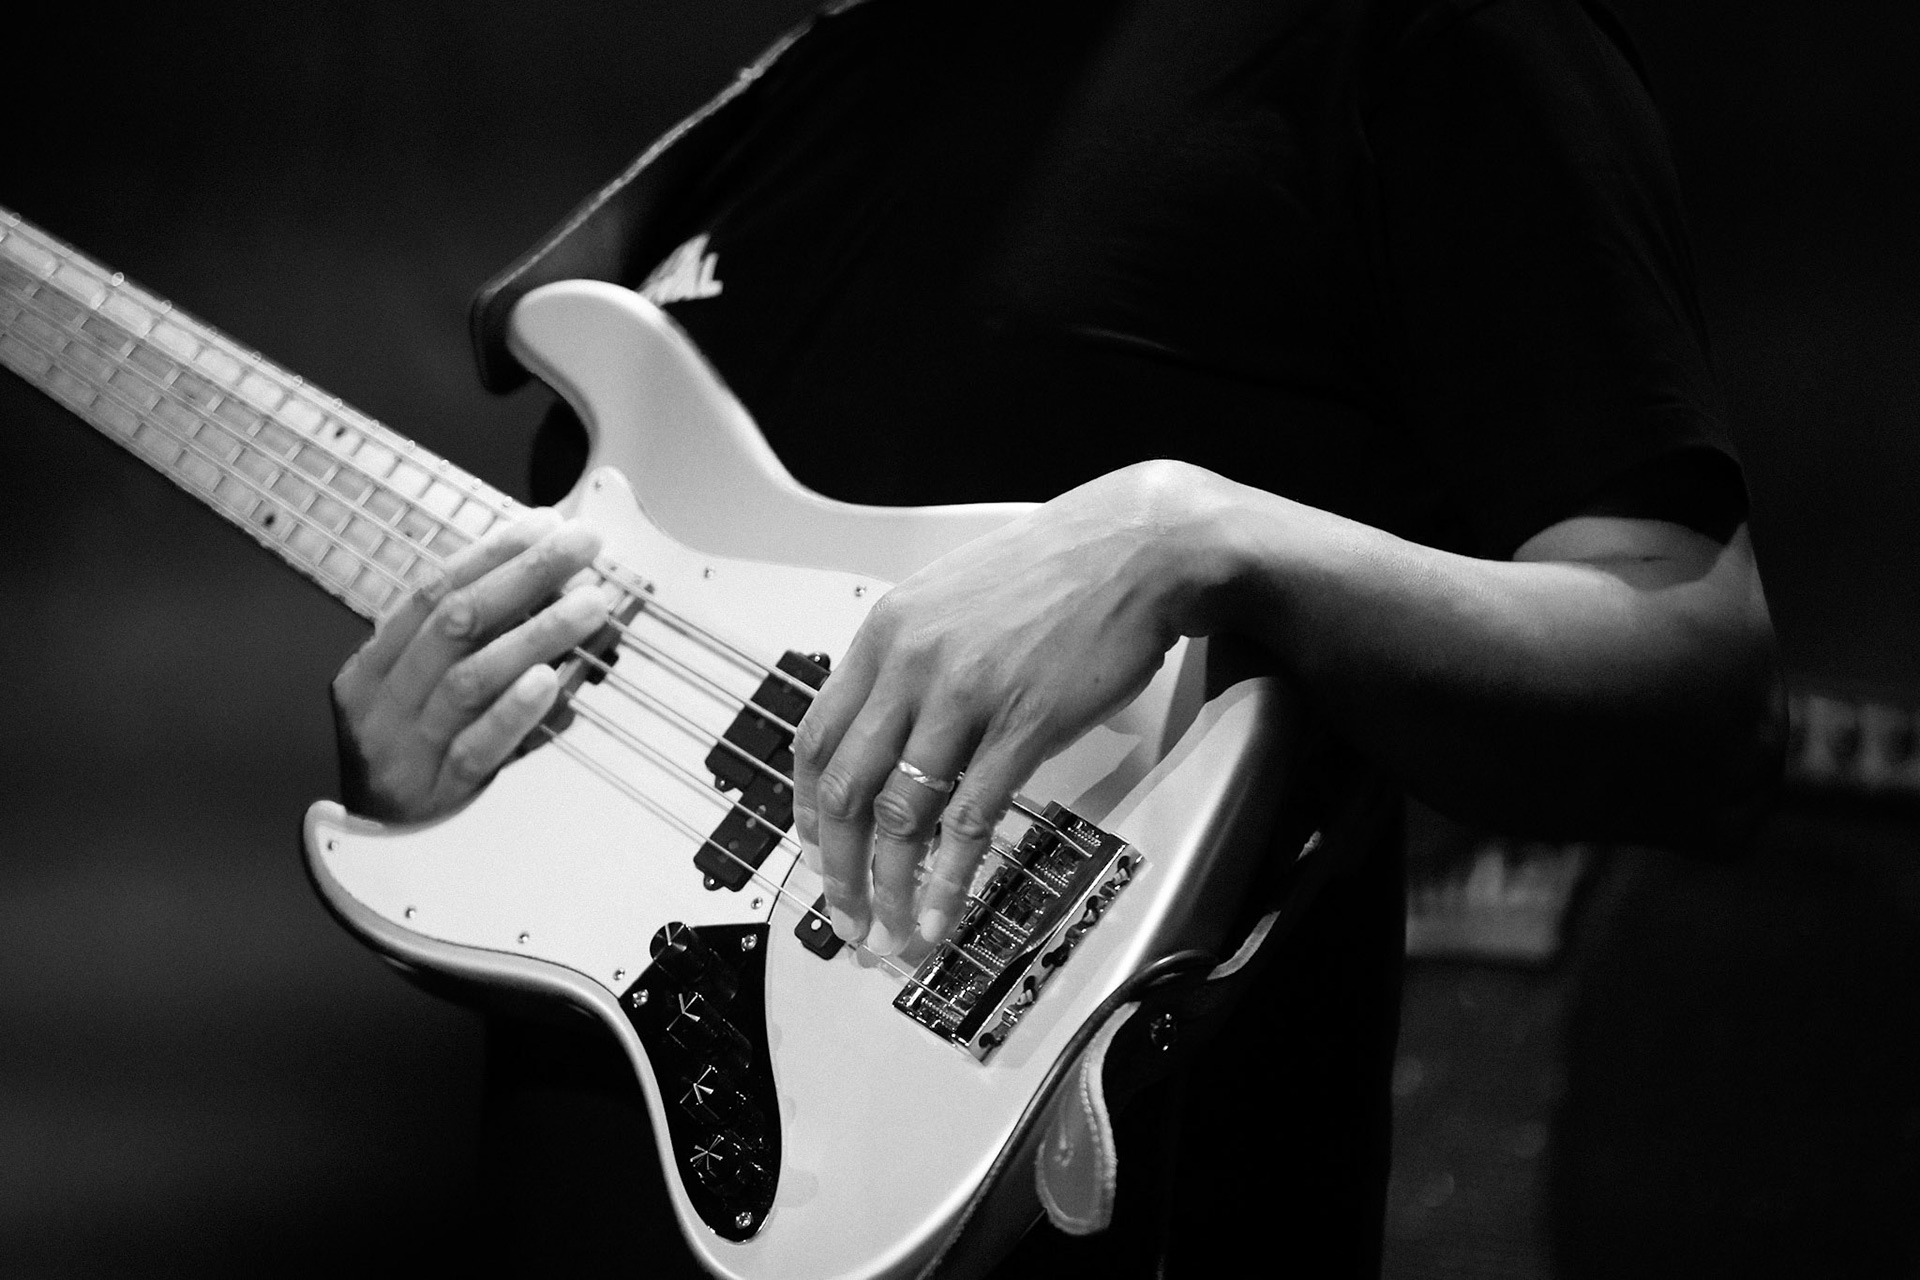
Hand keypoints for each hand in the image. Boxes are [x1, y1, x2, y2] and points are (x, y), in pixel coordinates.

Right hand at [331, 508, 613, 820]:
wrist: (373, 846)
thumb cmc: (408, 755)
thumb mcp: (416, 693)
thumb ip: (465, 644)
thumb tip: (546, 583)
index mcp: (374, 666)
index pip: (433, 592)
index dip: (492, 555)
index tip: (545, 525)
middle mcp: (385, 702)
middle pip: (456, 623)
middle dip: (525, 576)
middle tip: (581, 547)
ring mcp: (409, 749)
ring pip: (471, 678)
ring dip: (536, 634)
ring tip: (590, 605)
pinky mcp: (440, 794)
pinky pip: (479, 747)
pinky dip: (515, 711)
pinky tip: (551, 681)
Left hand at [792, 461, 1238, 954]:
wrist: (1133, 550)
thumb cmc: (1050, 573)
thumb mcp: (949, 598)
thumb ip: (907, 660)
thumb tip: (883, 731)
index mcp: (885, 633)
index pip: (817, 738)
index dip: (807, 810)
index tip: (815, 852)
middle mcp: (911, 665)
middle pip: (847, 787)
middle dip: (838, 867)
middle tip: (846, 916)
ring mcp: (966, 696)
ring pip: (902, 813)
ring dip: (889, 886)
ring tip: (892, 931)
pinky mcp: (1024, 724)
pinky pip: (970, 816)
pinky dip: (949, 877)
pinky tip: (942, 912)